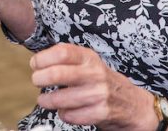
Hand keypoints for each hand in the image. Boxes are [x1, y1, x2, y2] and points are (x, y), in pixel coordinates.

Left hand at [32, 43, 157, 129]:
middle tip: (37, 81)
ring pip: (61, 99)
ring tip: (45, 99)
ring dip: (47, 100)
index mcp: (89, 58)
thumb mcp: (89, 62)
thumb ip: (67, 60)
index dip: (43, 58)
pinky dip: (62, 114)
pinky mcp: (100, 113)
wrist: (132, 103)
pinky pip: (70, 115)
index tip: (35, 64)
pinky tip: (64, 110)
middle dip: (40, 79)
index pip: (62, 52)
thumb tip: (38, 61)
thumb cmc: (103, 81)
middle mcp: (94, 73)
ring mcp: (98, 94)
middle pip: (57, 74)